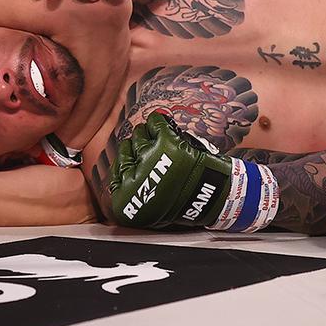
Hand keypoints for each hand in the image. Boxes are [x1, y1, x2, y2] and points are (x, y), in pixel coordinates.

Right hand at [109, 112, 231, 228]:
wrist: (210, 197)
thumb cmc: (182, 201)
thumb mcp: (147, 204)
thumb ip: (131, 188)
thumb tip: (121, 169)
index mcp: (126, 199)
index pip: (116, 171)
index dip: (127, 164)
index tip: (134, 163)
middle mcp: (134, 178)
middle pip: (125, 149)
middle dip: (138, 149)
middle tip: (150, 151)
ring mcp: (150, 159)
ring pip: (139, 135)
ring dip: (147, 135)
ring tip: (157, 140)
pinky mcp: (166, 144)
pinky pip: (156, 122)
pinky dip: (159, 121)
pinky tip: (162, 124)